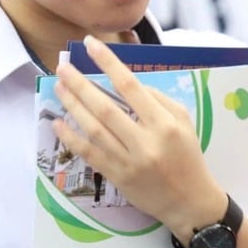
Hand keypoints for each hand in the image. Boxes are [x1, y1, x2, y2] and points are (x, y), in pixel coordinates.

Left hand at [53, 36, 224, 235]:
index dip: (109, 63)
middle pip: (105, 108)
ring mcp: (129, 162)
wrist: (189, 202)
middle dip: (81, 85)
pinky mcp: (117, 177)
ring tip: (59, 88)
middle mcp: (146, 142)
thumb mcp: (184, 122)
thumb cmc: (188, 157)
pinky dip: (71, 138)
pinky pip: (89, 154)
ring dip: (73, 107)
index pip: (131, 87)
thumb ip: (159, 100)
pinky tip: (58, 123)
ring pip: (93, 130)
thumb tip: (129, 82)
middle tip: (62, 67)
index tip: (91, 45)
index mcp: (165, 124)